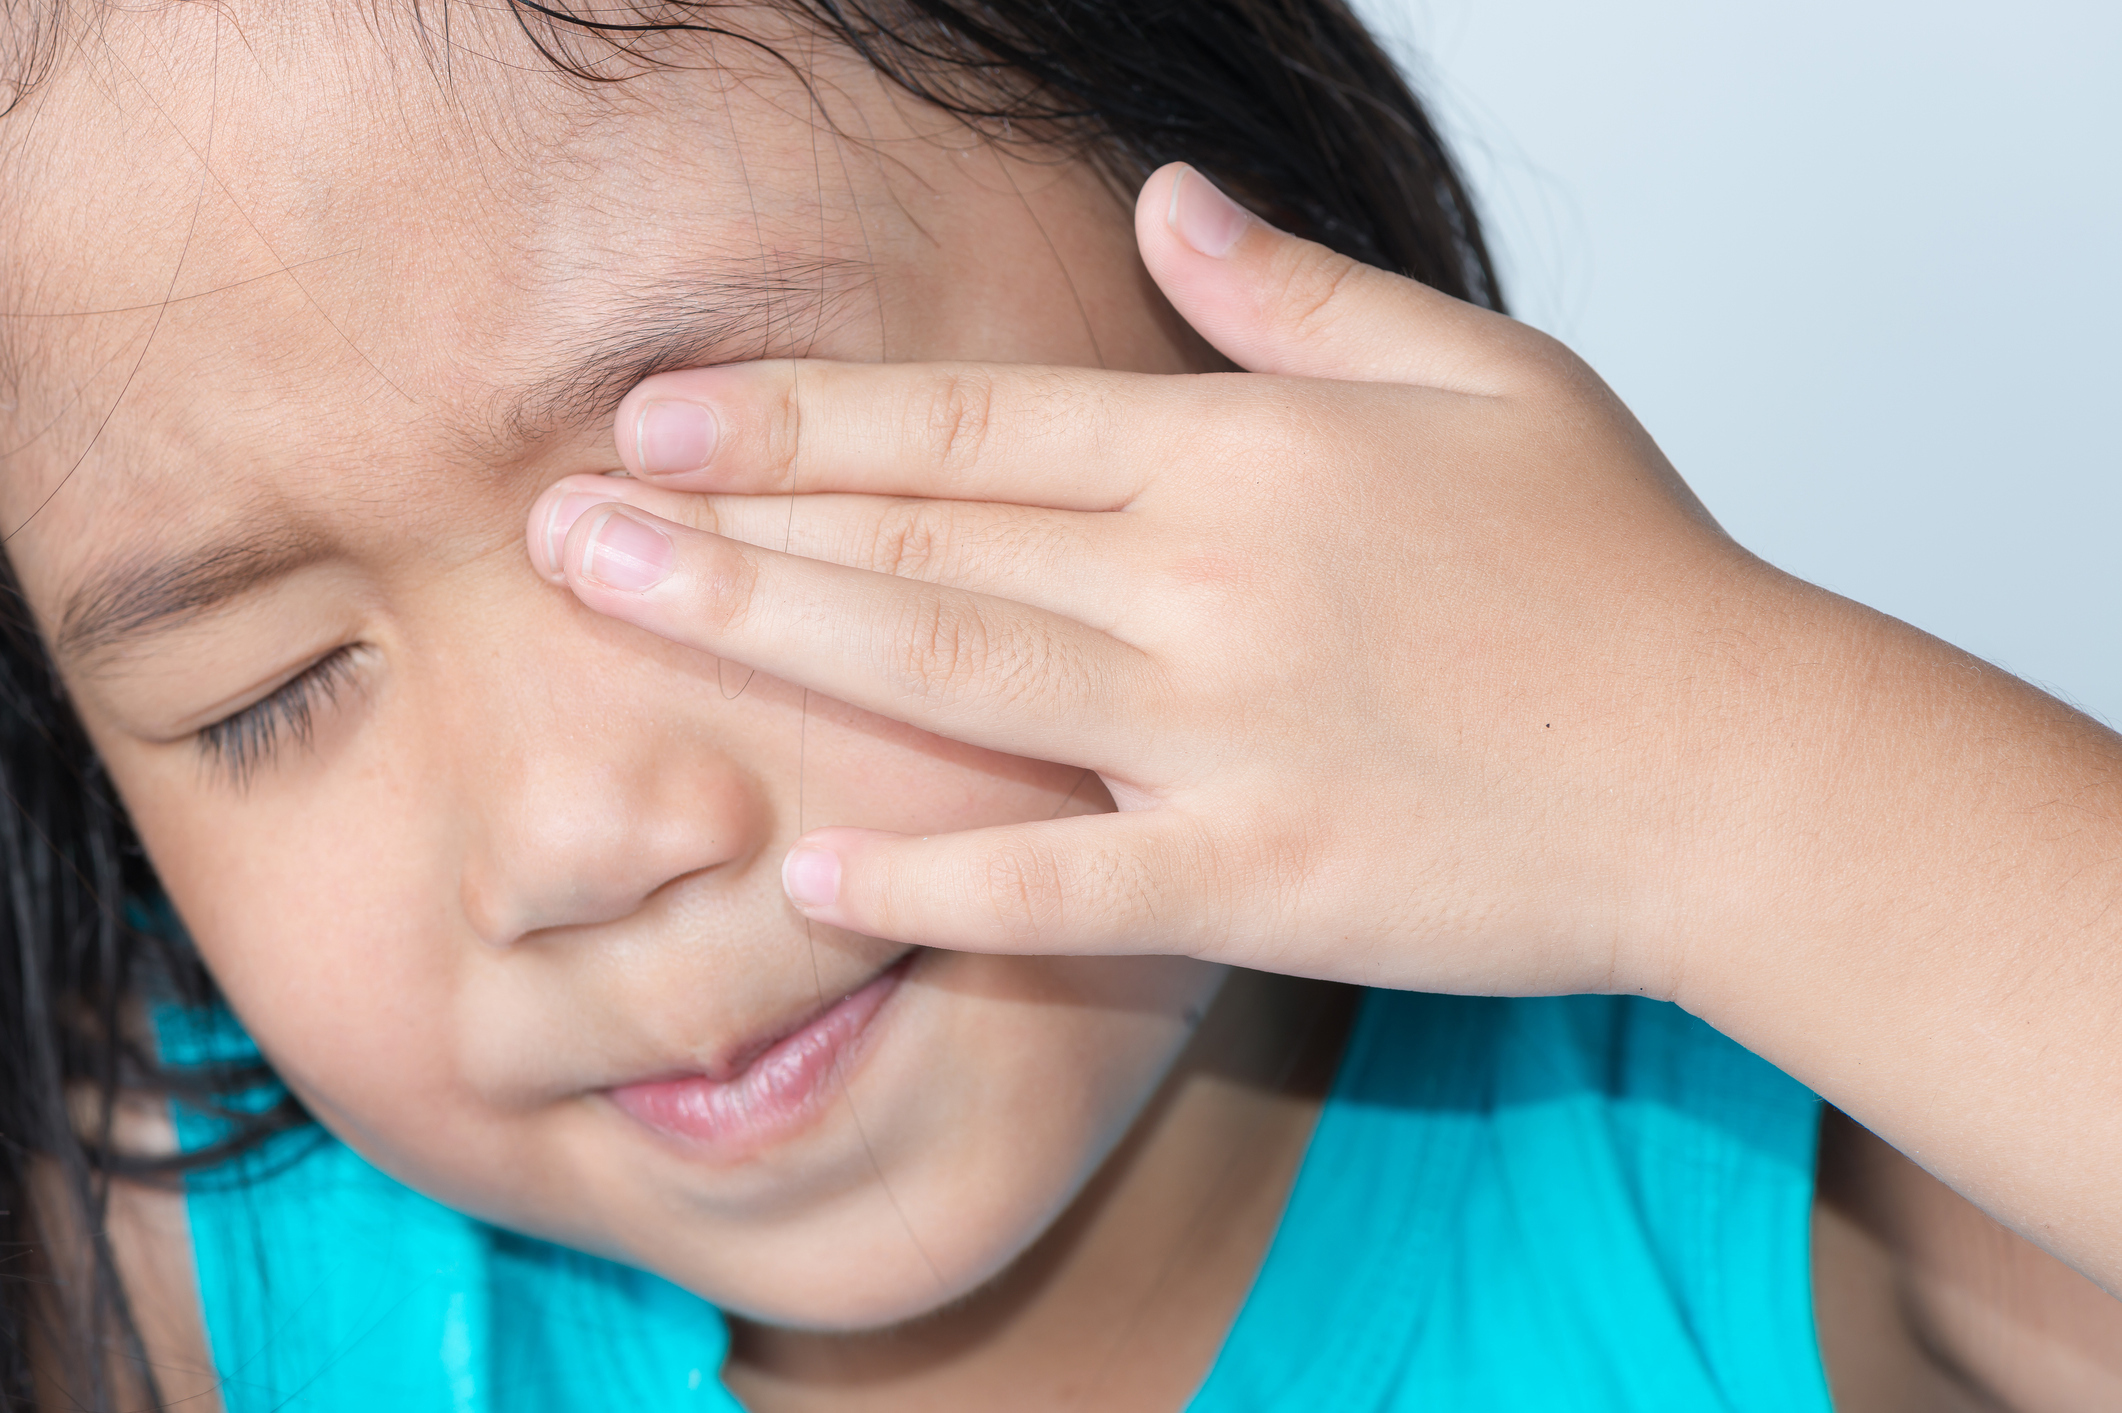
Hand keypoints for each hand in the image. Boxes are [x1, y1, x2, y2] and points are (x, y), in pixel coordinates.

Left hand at [524, 164, 2121, 1288]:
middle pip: (925, 536)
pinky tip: (807, 860)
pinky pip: (1064, 885)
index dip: (803, 419)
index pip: (978, 422)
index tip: (664, 419)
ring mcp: (1228, 738)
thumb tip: (1167, 203)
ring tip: (618, 618)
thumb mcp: (1481, 374)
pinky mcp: (1261, 884)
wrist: (1738, 772)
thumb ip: (1299, 293)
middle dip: (727, 525)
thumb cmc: (1624, 568)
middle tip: (561, 521)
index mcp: (1250, 451)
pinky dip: (935, 877)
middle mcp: (1210, 582)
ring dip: (772, 643)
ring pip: (955, 676)